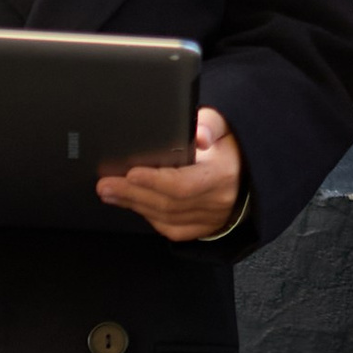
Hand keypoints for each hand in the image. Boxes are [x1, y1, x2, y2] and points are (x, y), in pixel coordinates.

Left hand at [100, 104, 245, 239]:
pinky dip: (148, 216)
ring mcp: (209, 219)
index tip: (131, 173)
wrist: (247, 174)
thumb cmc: (230, 149)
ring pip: (165, 217)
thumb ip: (210, 123)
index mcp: (223, 175)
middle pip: (168, 203)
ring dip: (134, 204)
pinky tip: (132, 203)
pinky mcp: (201, 229)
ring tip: (109, 192)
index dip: (155, 181)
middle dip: (132, 193)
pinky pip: (169, 228)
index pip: (184, 184)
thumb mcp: (225, 127)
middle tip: (105, 184)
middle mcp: (217, 201)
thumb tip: (199, 134)